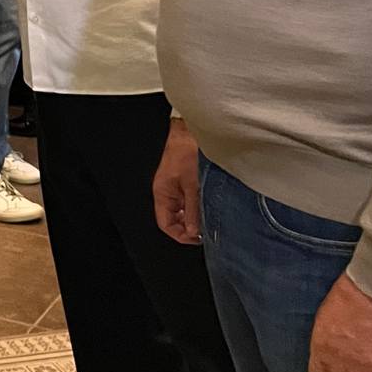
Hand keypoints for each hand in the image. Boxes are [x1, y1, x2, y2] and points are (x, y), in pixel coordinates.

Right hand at [152, 119, 202, 243]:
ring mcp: (176, 187)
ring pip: (183, 211)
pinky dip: (198, 206)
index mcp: (162, 193)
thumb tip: (193, 232)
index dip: (180, 235)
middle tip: (206, 230)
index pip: (166, 224)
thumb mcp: (193, 186)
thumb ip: (193, 210)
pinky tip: (209, 205)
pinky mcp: (185, 181)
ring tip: (209, 217)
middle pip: (174, 219)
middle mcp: (167, 192)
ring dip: (195, 216)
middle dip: (189, 227)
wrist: (191, 131)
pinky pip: (189, 200)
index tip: (197, 239)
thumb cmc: (187, 152)